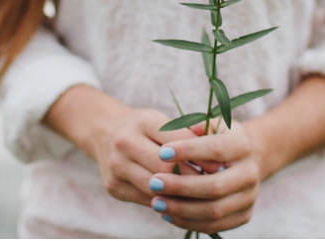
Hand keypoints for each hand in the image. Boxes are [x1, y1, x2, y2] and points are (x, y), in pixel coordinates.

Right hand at [44, 86, 223, 208]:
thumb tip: (217, 156)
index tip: (221, 167)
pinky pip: (145, 199)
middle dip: (192, 179)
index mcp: (144, 121)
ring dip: (179, 195)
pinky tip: (181, 203)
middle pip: (166, 168)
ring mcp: (117, 167)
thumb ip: (187, 135)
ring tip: (201, 198)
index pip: (179, 143)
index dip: (201, 157)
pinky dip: (164, 202)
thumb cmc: (143, 126)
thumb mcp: (162, 121)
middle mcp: (126, 142)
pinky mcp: (113, 187)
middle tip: (214, 186)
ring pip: (155, 188)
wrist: (103, 131)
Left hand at [147, 121, 263, 234]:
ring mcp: (248, 198)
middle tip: (154, 183)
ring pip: (214, 210)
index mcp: (243, 146)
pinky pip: (214, 225)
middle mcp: (250, 174)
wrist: (247, 159)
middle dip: (181, 187)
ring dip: (181, 209)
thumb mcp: (213, 125)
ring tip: (156, 202)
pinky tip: (168, 214)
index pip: (216, 149)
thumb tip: (182, 130)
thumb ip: (196, 127)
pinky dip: (189, 222)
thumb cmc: (220, 138)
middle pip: (215, 186)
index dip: (189, 151)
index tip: (162, 152)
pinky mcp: (243, 216)